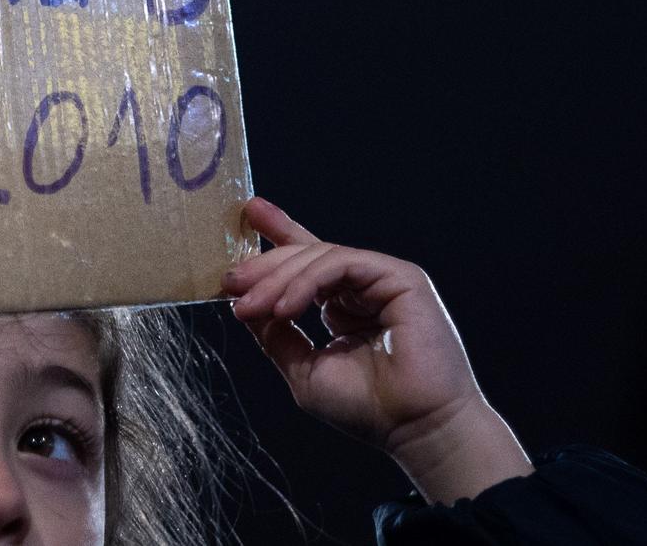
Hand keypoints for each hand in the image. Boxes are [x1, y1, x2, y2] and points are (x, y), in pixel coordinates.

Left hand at [222, 197, 530, 503]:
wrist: (416, 430)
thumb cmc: (369, 409)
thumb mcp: (304, 369)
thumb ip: (276, 335)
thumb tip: (244, 305)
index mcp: (345, 308)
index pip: (308, 264)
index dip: (279, 236)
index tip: (247, 216)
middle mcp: (364, 289)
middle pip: (307, 255)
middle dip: (264, 265)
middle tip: (230, 281)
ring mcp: (383, 280)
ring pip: (320, 256)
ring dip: (278, 278)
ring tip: (249, 304)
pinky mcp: (401, 278)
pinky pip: (341, 264)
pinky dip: (306, 282)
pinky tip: (285, 307)